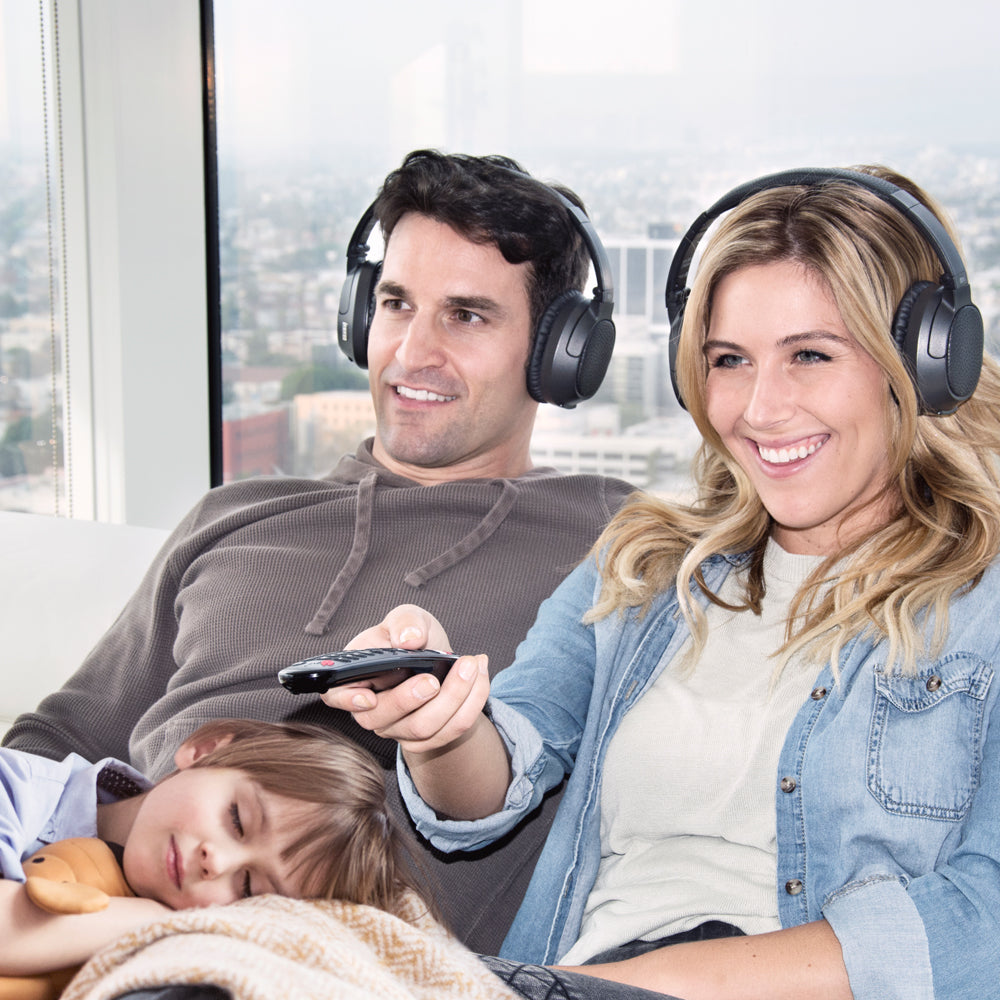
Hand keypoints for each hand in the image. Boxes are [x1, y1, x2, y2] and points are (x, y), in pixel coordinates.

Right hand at [320, 605, 490, 755]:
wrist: (440, 662)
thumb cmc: (413, 638)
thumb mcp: (408, 617)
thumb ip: (405, 621)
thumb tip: (408, 639)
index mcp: (356, 678)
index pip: (336, 696)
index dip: (347, 700)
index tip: (369, 696)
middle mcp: (372, 710)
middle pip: (385, 719)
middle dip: (411, 698)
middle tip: (434, 678)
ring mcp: (399, 729)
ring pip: (424, 728)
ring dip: (453, 696)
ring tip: (471, 665)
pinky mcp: (428, 739)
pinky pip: (452, 730)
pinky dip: (472, 702)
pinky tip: (480, 675)